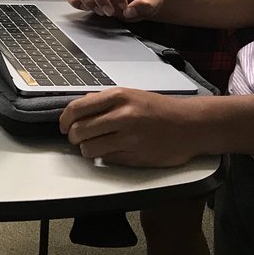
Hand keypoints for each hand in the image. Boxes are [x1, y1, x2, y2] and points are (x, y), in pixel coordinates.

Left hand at [59, 88, 200, 166]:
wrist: (190, 125)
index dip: (64, 119)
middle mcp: (122, 116)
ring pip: (88, 148)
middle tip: (76, 137)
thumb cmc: (160, 109)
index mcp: (119, 97)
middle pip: (78, 130)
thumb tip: (77, 109)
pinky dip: (104, 156)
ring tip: (94, 145)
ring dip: (86, 148)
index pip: (77, 108)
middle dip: (72, 136)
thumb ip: (104, 101)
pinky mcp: (135, 157)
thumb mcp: (131, 95)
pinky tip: (112, 150)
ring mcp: (129, 138)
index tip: (63, 125)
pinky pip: (106, 159)